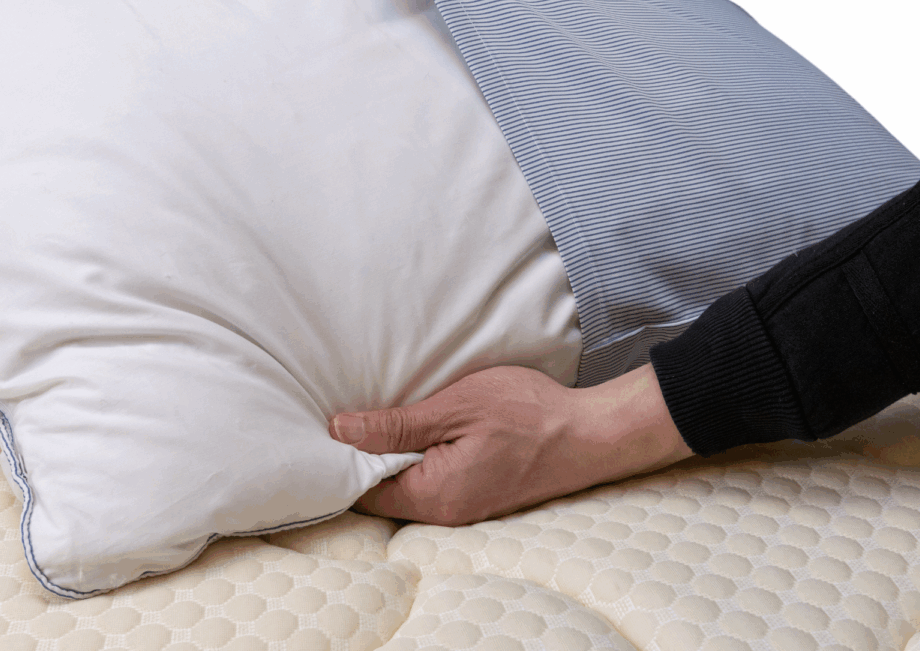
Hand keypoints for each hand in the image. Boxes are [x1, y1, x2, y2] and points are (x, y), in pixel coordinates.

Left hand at [329, 364, 694, 525]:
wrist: (590, 433)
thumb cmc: (527, 414)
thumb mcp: (454, 407)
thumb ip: (395, 425)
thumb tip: (339, 431)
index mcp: (433, 494)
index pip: (363, 491)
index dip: (342, 460)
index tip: (329, 427)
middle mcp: (444, 512)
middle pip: (382, 492)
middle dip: (364, 457)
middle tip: (351, 413)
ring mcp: (463, 507)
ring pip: (407, 486)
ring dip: (392, 456)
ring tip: (381, 416)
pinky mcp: (477, 495)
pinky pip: (431, 482)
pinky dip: (417, 458)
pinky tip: (417, 429)